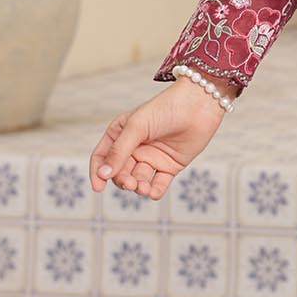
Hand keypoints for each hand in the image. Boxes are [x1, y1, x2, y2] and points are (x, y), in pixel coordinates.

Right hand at [89, 74, 236, 200]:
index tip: (98, 187)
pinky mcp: (170, 165)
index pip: (102, 157)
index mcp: (120, 134)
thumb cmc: (165, 109)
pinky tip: (153, 192)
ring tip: (142, 187)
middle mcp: (134, 147)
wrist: (198, 105)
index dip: (98, 172)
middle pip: (120, 172)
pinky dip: (154, 191)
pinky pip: (158, 184)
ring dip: (138, 187)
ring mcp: (152, 157)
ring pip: (139, 180)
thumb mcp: (137, 127)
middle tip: (130, 184)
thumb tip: (103, 174)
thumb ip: (119, 151)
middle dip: (123, 180)